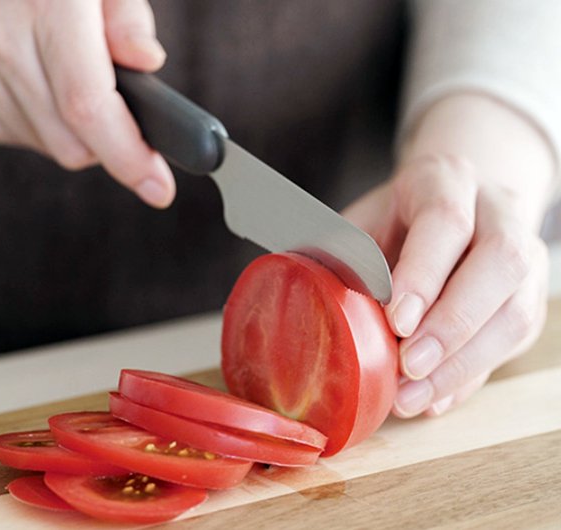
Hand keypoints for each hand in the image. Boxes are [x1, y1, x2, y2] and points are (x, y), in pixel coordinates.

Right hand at [0, 0, 173, 206]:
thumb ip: (127, 18)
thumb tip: (147, 62)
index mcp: (44, 6)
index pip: (88, 107)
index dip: (128, 157)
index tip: (158, 188)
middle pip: (73, 143)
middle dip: (107, 139)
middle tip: (112, 104)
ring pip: (46, 146)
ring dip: (68, 128)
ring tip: (58, 73)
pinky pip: (10, 136)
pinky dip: (33, 121)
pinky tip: (26, 76)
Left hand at [343, 93, 553, 416]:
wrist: (454, 206)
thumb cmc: (394, 219)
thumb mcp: (362, 221)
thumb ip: (339, 253)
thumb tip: (293, 296)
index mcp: (444, 181)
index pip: (445, 221)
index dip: (423, 273)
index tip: (397, 321)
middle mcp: (497, 212)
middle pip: (499, 263)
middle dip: (453, 323)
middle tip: (410, 366)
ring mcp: (526, 255)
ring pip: (515, 311)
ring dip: (463, 363)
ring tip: (413, 397)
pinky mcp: (528, 297)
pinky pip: (512, 342)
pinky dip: (471, 376)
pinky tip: (434, 398)